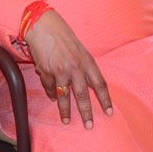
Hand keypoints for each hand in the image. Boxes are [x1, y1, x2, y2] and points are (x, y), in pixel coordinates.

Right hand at [24, 10, 112, 128]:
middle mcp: (74, 67)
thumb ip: (85, 66)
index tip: (109, 113)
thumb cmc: (63, 36)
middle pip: (82, 95)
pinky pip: (50, 87)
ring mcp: (59, 70)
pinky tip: (53, 98)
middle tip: (89, 126)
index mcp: (87, 61)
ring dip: (65, 110)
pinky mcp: (45, 71)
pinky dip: (52, 93)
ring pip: (64, 96)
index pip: (100, 84)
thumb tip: (89, 85)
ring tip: (67, 120)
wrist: (43, 25)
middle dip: (86, 112)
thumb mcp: (81, 49)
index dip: (105, 100)